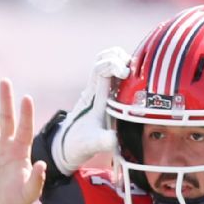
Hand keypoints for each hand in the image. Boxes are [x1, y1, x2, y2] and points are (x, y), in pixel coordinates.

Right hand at [0, 80, 46, 203]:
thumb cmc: (14, 203)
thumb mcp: (28, 193)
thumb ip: (36, 179)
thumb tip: (42, 164)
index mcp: (21, 152)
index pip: (25, 128)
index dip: (26, 114)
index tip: (26, 98)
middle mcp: (7, 146)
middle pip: (7, 118)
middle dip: (6, 100)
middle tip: (5, 81)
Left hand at [51, 46, 130, 174]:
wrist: (67, 147)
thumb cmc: (79, 144)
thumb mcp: (91, 145)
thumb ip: (101, 141)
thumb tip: (113, 139)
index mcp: (93, 95)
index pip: (100, 68)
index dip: (113, 64)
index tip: (125, 74)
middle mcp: (96, 88)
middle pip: (105, 57)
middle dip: (119, 58)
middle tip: (132, 72)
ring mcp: (100, 90)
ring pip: (109, 62)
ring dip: (122, 62)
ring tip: (136, 74)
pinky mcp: (105, 95)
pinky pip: (115, 74)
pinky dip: (126, 71)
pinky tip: (137, 83)